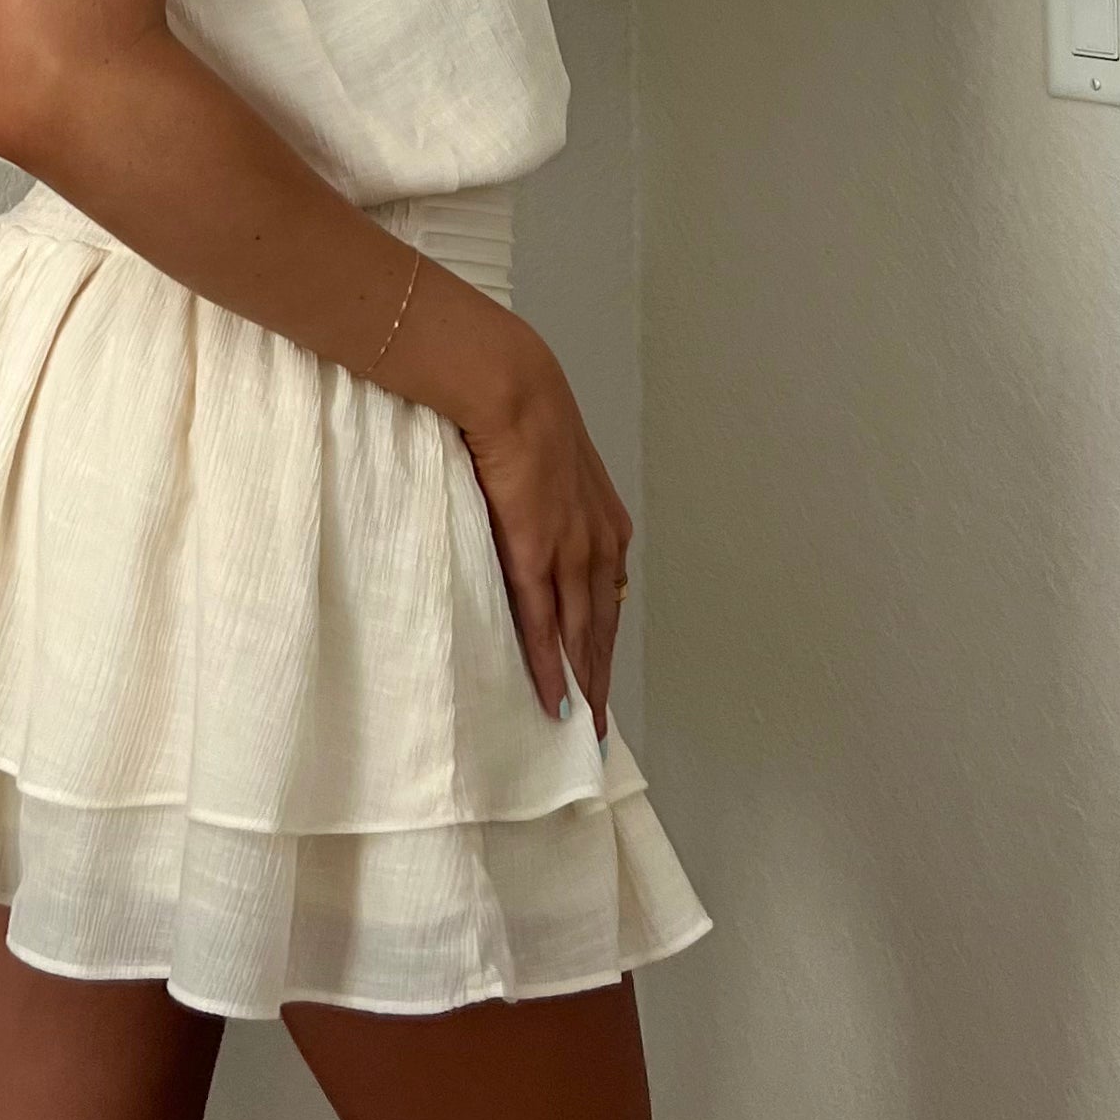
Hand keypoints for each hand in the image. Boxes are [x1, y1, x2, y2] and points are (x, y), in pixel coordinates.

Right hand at [452, 319, 633, 735]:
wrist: (511, 392)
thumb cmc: (520, 418)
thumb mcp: (548, 470)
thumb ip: (548, 506)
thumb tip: (532, 525)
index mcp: (606, 523)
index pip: (608, 598)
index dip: (605, 642)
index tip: (603, 677)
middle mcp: (601, 545)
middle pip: (603, 627)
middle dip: (602, 676)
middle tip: (597, 726)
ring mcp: (572, 554)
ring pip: (582, 636)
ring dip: (584, 684)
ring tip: (581, 727)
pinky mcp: (537, 558)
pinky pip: (546, 626)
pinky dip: (552, 667)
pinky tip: (554, 698)